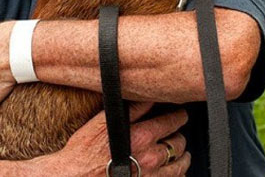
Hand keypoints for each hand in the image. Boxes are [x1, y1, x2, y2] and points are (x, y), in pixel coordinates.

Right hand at [44, 102, 190, 175]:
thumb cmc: (82, 152)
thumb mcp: (102, 122)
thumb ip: (127, 109)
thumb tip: (143, 94)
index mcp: (141, 137)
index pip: (171, 120)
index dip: (178, 115)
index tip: (179, 113)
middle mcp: (149, 158)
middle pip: (178, 142)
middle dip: (178, 135)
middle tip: (177, 132)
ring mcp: (150, 176)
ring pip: (180, 164)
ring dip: (182, 157)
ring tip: (180, 153)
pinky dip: (177, 175)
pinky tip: (173, 171)